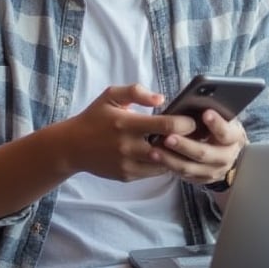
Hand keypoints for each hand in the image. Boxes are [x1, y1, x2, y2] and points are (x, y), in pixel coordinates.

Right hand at [62, 83, 197, 181]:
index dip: (185, 123)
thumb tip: (161, 98)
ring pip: (164, 164)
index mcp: (126, 124)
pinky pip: (153, 172)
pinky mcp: (127, 175)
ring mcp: (128, 163)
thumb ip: (135, 92)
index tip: (193, 120)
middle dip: (186, 142)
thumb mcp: (110, 96)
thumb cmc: (94, 118)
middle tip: (197, 136)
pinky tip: (168, 155)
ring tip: (186, 146)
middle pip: (168, 148)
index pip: (166, 126)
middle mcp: (128, 146)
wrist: (72, 147)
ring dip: (176, 155)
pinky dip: (163, 164)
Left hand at [147, 109, 247, 185]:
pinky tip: (155, 158)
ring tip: (154, 150)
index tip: (206, 113)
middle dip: (185, 145)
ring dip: (171, 159)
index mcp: (233, 137)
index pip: (226, 132)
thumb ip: (210, 111)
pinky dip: (169, 166)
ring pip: (191, 167)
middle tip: (169, 137)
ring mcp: (214, 171)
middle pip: (204, 153)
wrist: (227, 150)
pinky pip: (184, 175)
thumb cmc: (219, 127)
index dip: (216, 123)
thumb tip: (193, 100)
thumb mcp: (222, 117)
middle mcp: (226, 157)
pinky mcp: (202, 179)